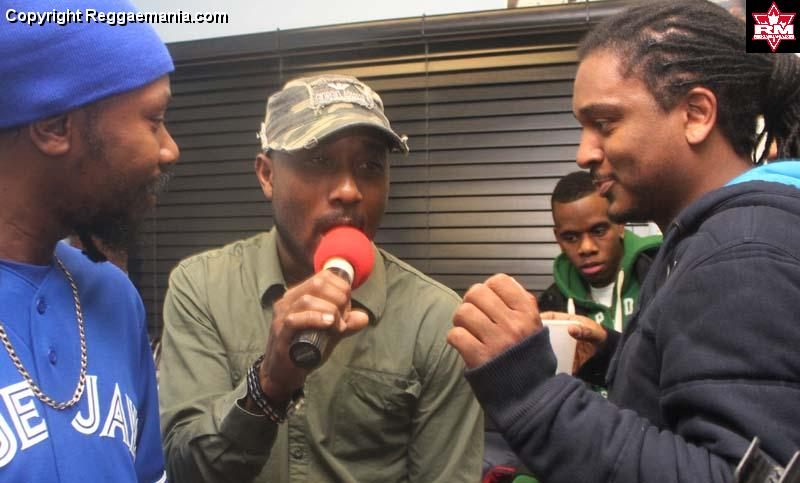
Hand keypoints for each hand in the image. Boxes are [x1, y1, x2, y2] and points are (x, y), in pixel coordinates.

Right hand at [258, 270, 368, 402]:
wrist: (283, 374)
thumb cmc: (305, 349)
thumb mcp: (329, 333)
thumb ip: (346, 324)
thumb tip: (364, 317)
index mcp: (298, 295)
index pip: (323, 277)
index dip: (341, 289)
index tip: (346, 308)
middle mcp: (288, 301)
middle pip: (317, 284)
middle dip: (338, 298)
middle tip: (343, 318)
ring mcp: (282, 316)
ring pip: (307, 299)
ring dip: (330, 310)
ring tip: (338, 325)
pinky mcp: (280, 333)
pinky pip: (295, 319)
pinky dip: (315, 318)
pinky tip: (329, 324)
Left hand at [447, 273, 541, 368]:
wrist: (530, 397)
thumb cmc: (530, 360)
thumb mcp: (536, 328)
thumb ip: (523, 305)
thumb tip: (503, 283)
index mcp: (527, 314)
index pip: (500, 281)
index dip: (489, 287)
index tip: (488, 299)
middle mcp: (513, 324)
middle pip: (477, 293)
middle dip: (470, 302)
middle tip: (473, 314)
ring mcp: (496, 341)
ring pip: (463, 312)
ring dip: (461, 321)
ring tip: (468, 330)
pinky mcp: (479, 358)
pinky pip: (455, 335)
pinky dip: (455, 338)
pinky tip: (464, 344)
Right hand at [540, 311, 606, 373]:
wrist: (609, 356)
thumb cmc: (602, 339)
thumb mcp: (596, 333)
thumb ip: (585, 330)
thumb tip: (571, 329)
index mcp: (568, 322)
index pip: (552, 317)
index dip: (542, 318)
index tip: (534, 321)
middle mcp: (562, 334)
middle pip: (545, 332)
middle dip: (537, 334)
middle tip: (531, 338)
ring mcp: (562, 346)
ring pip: (546, 345)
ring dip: (541, 348)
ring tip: (535, 351)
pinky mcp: (563, 359)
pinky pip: (553, 359)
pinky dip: (548, 362)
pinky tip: (544, 364)